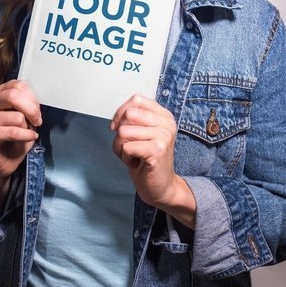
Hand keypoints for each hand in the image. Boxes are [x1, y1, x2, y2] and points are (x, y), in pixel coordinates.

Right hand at [0, 79, 41, 186]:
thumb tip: (35, 102)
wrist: (5, 161)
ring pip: (16, 116)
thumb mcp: (26, 117)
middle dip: (32, 109)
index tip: (38, 110)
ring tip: (26, 132)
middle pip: (13, 95)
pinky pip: (12, 131)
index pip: (18, 85)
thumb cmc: (16, 137)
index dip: (33, 98)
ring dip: (27, 127)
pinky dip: (25, 135)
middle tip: (37, 120)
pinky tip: (29, 137)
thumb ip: (28, 105)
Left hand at [111, 94, 193, 223]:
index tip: (119, 127)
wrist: (161, 187)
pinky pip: (127, 147)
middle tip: (130, 145)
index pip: (136, 100)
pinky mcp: (158, 151)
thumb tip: (119, 116)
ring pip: (123, 132)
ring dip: (121, 147)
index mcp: (164, 115)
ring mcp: (164, 136)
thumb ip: (133, 118)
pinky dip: (125, 157)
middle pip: (128, 114)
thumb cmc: (147, 159)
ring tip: (134, 155)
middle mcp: (167, 123)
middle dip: (120, 132)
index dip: (121, 112)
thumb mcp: (141, 132)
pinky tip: (136, 163)